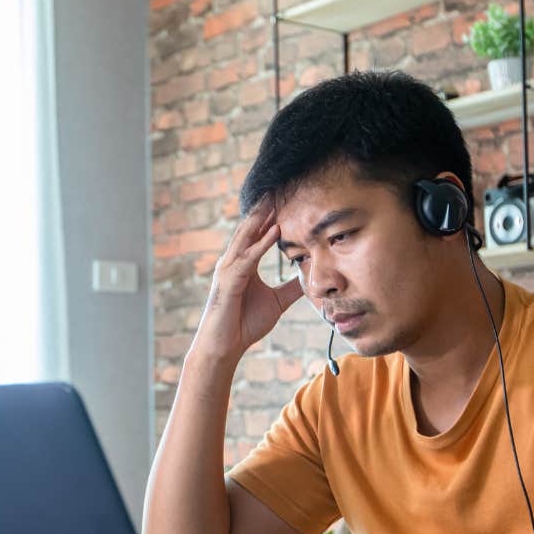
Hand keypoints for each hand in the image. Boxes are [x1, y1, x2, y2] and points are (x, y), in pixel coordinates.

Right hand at [190, 201, 303, 365]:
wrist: (224, 348)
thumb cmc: (244, 325)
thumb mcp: (276, 302)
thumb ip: (290, 288)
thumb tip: (309, 278)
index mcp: (243, 264)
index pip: (257, 233)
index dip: (271, 215)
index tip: (287, 196)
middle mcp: (233, 262)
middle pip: (250, 227)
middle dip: (266, 207)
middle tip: (281, 185)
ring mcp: (229, 270)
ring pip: (247, 237)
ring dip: (263, 217)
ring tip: (278, 198)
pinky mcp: (229, 282)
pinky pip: (248, 258)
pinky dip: (262, 243)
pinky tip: (276, 230)